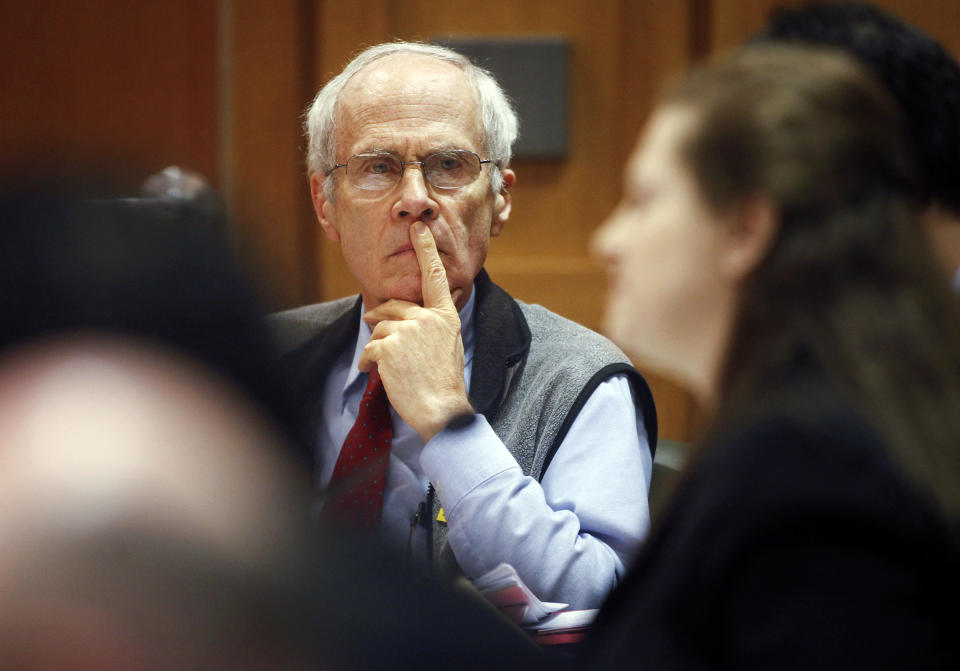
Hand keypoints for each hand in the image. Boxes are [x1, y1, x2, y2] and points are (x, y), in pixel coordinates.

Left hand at [359, 221, 474, 440]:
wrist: (442, 409)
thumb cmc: (444, 382)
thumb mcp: (448, 345)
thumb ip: (432, 324)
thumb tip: (407, 312)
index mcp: (445, 316)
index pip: (435, 277)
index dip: (426, 250)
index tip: (418, 227)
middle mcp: (428, 318)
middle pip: (393, 306)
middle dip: (380, 318)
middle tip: (375, 330)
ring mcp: (409, 331)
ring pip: (379, 328)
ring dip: (376, 348)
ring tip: (387, 368)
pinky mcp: (390, 347)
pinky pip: (369, 348)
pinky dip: (368, 362)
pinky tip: (376, 374)